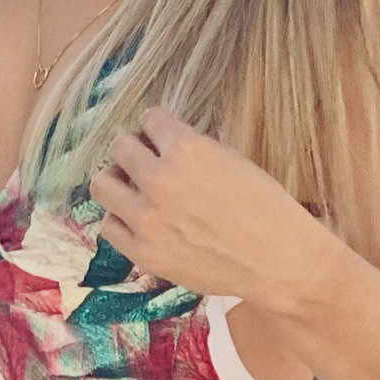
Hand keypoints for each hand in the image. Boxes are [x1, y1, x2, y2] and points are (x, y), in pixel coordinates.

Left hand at [89, 105, 318, 302]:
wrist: (276, 260)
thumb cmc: (265, 207)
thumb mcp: (232, 160)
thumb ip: (192, 150)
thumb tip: (163, 144)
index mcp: (186, 149)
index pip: (149, 119)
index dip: (157, 127)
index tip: (160, 137)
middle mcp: (159, 179)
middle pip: (119, 147)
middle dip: (132, 150)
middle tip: (143, 162)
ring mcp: (147, 218)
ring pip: (103, 185)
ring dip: (116, 181)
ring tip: (131, 189)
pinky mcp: (143, 251)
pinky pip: (109, 226)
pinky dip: (120, 219)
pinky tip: (136, 220)